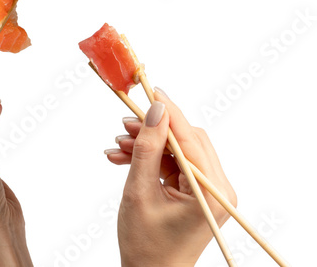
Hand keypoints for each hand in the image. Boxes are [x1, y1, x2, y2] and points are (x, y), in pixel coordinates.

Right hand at [105, 88, 236, 265]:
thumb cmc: (145, 245)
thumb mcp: (140, 192)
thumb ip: (147, 148)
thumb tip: (156, 111)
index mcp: (211, 193)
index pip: (191, 139)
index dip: (170, 113)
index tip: (152, 90)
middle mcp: (217, 189)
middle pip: (186, 141)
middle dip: (153, 131)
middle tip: (125, 123)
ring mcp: (207, 191)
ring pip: (177, 151)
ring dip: (147, 146)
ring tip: (118, 145)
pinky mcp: (195, 192)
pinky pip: (173, 164)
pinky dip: (150, 159)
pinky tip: (124, 157)